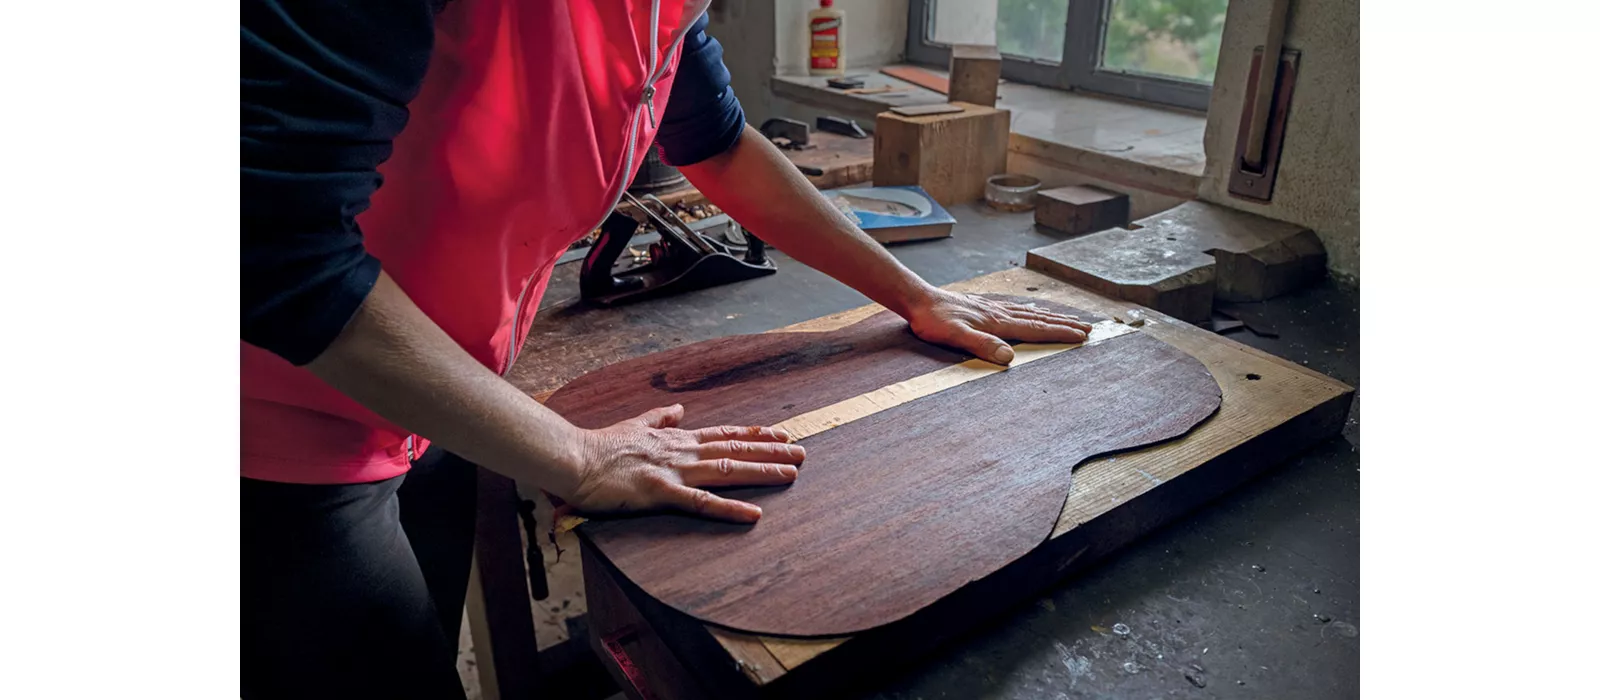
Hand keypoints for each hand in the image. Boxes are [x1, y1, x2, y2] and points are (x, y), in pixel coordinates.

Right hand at [568, 405, 805, 522]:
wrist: (573, 458)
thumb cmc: (599, 446)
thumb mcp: (635, 424)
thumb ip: (659, 417)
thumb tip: (678, 409)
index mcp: (675, 438)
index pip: (724, 434)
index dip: (754, 435)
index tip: (781, 434)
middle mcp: (682, 451)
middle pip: (735, 450)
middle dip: (771, 452)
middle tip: (803, 454)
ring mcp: (674, 471)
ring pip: (727, 470)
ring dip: (761, 472)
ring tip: (791, 475)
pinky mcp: (662, 492)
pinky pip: (702, 503)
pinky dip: (730, 508)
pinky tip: (754, 514)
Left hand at [905, 289, 1095, 364]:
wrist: (918, 300)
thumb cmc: (933, 321)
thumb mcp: (955, 337)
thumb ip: (982, 345)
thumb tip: (1009, 357)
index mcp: (998, 323)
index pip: (1036, 329)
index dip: (1061, 333)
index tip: (1082, 336)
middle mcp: (999, 313)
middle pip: (1039, 319)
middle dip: (1065, 325)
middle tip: (1088, 328)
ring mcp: (992, 308)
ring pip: (1030, 312)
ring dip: (1052, 317)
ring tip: (1070, 319)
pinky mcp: (983, 306)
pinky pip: (1015, 308)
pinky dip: (1031, 310)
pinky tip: (1032, 309)